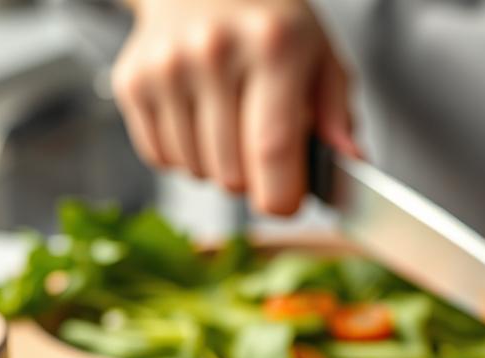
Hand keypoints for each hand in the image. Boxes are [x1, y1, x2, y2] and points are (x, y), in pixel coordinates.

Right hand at [112, 0, 358, 214]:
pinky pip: (162, 160)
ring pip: (197, 172)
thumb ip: (338, 115)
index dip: (282, 195)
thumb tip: (352, 165)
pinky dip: (186, 157)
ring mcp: (166, 68)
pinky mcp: (132, 82)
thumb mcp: (321, 57)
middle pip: (232, 174)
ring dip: (219, 169)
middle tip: (264, 152)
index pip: (272, 148)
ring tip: (231, 126)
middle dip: (255, 181)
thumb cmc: (271, 27)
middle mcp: (213, 53)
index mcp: (272, 46)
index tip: (289, 204)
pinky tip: (200, 121)